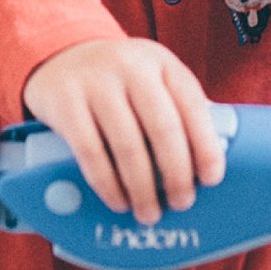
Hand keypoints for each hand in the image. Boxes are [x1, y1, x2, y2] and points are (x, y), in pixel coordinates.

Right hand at [21, 38, 228, 224]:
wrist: (59, 56)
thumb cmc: (118, 79)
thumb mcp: (152, 76)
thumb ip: (178, 106)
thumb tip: (208, 157)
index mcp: (161, 62)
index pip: (193, 105)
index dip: (206, 146)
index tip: (211, 179)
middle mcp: (131, 67)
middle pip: (163, 128)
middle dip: (176, 174)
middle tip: (181, 202)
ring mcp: (96, 83)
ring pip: (128, 145)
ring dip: (143, 188)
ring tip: (149, 212)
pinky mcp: (65, 102)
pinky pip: (91, 153)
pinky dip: (108, 184)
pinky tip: (118, 200)